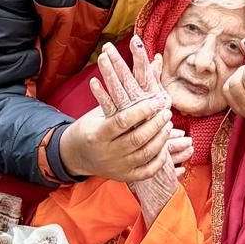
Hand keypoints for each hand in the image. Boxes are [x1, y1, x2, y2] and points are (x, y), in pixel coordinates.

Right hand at [86, 40, 183, 226]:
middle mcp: (107, 152)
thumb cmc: (91, 126)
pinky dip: (159, 159)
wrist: (76, 155)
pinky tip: (166, 146)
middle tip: (166, 112)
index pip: (123, 121)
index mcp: (99, 133)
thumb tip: (142, 66)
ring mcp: (116, 167)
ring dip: (161, 139)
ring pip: (144, 154)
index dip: (142, 111)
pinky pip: (147, 171)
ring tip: (168, 125)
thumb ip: (119, 94)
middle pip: (137, 139)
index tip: (156, 101)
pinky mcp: (124, 177)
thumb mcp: (101, 109)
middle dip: (155, 125)